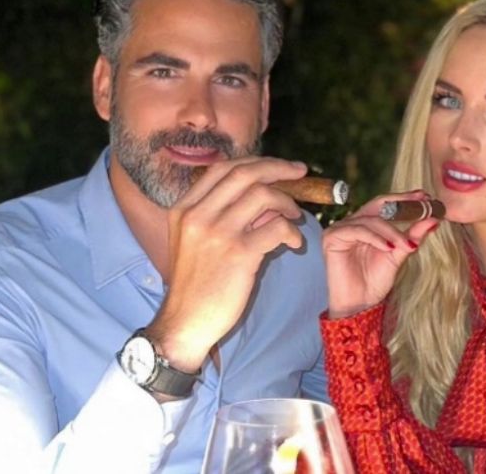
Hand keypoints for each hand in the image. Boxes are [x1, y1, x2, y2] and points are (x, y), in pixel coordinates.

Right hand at [147, 157, 307, 371]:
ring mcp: (217, 233)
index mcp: (184, 208)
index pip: (223, 168)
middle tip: (301, 173)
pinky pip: (276, 227)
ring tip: (295, 218)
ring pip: (263, 195)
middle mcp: (197, 215)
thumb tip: (268, 198)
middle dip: (278, 168)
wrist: (185, 322)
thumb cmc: (197, 284)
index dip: (256, 162)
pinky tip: (294, 244)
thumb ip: (225, 215)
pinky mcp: (238, 253)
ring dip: (287, 203)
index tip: (280, 167)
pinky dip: (292, 232)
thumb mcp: (198, 241)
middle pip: (244, 174)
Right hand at [323, 191, 440, 317]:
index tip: (426, 197)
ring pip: (371, 220)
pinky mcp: (332, 237)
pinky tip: (387, 247)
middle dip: (401, 203)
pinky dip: (375, 238)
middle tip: (421, 204)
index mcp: (368, 224)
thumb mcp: (399, 254)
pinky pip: (357, 230)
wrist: (359, 303)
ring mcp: (341, 228)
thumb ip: (413, 236)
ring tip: (405, 245)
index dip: (405, 199)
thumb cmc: (375, 281)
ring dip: (391, 231)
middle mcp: (354, 223)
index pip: (387, 205)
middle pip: (378, 204)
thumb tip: (434, 219)